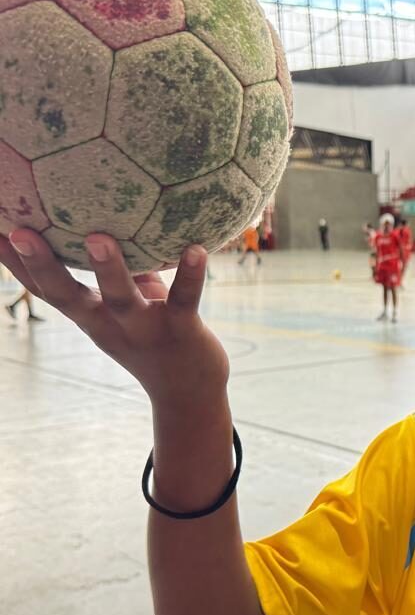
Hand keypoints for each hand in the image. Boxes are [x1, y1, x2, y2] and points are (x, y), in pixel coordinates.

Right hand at [0, 230, 228, 406]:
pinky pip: (186, 299)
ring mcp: (145, 330)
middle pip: (67, 297)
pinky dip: (191, 275)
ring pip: (121, 300)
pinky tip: (197, 249)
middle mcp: (110, 325)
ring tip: (97, 237)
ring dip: (108, 269)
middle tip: (21, 232)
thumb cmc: (157, 335)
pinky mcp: (183, 330)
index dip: (17, 264)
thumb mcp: (129, 304)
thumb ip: (120, 269)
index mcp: (91, 317)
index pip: (45, 290)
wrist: (189, 394)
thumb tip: (106, 220)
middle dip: (42, 265)